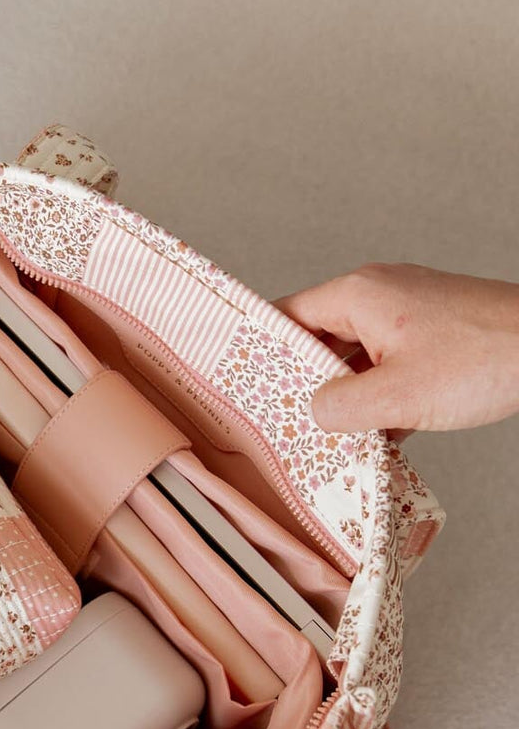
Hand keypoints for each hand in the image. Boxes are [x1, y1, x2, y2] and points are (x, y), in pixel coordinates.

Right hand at [275, 263, 518, 433]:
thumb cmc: (485, 359)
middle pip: (318, 340)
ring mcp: (407, 315)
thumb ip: (338, 408)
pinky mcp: (432, 336)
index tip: (244, 385)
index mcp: (359, 295)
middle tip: (284, 421)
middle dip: (306, 384)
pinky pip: (387, 366)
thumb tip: (310, 414)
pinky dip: (379, 396)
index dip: (263, 352)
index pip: (286, 316)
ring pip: (355, 358)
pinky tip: (378, 432)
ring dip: (347, 396)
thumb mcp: (395, 396)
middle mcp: (378, 296)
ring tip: (332, 434)